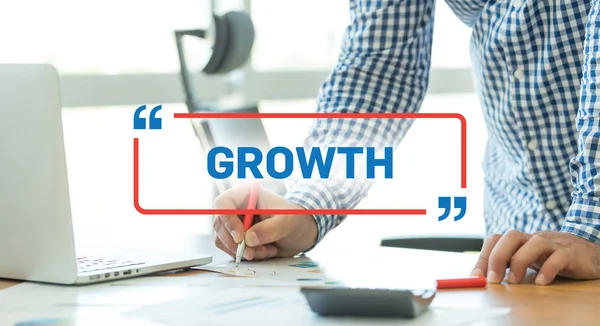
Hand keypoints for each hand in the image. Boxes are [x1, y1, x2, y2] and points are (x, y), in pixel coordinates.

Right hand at [213, 183, 317, 260]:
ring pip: (223, 240)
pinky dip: (247, 255)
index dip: (228, 221)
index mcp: (246, 194)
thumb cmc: (296, 219)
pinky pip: (231, 250)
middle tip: (253, 253)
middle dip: (236, 243)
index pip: (224, 203)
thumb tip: (249, 239)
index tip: (240, 237)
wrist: (301, 231)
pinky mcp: (237, 238)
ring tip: (266, 250)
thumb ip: (269, 229)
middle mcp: (237, 207)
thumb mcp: (287, 222)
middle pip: (220, 225)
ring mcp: (235, 223)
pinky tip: (265, 251)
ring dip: (243, 251)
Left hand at [470, 230, 599, 284]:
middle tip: (492, 279)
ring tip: (514, 281)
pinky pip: (559, 257)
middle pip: (511, 236)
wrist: (591, 254)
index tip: (476, 276)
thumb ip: (510, 265)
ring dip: (519, 262)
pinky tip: (541, 282)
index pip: (496, 239)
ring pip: (535, 243)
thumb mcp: (530, 259)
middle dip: (497, 257)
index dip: (484, 256)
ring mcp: (554, 244)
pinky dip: (548, 269)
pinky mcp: (571, 254)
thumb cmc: (555, 257)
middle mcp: (535, 238)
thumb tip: (484, 278)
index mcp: (522, 240)